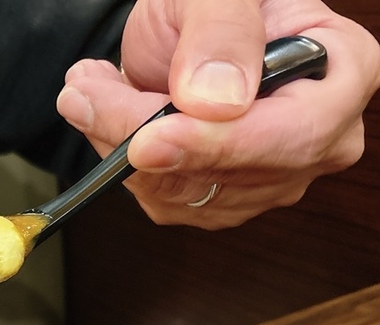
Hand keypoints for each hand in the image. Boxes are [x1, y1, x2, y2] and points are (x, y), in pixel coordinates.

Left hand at [56, 0, 379, 227]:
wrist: (188, 24)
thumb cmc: (217, 2)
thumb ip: (223, 32)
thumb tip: (217, 101)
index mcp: (342, 75)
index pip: (296, 133)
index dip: (220, 144)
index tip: (150, 140)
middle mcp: (317, 139)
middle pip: (232, 172)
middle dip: (145, 139)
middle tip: (86, 96)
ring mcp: (269, 177)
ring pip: (186, 192)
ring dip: (119, 146)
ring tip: (87, 92)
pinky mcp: (221, 199)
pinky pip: (164, 201)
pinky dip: (119, 163)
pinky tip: (102, 115)